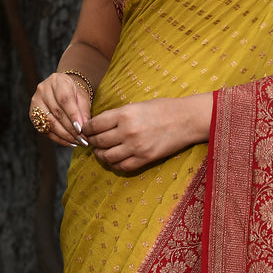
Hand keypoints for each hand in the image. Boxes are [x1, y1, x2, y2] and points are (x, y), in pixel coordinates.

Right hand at [28, 72, 91, 146]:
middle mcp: (43, 90)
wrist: (62, 90)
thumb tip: (84, 127)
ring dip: (65, 135)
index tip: (81, 129)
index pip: (64, 99)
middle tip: (83, 139)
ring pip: (50, 123)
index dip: (73, 115)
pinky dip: (59, 138)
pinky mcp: (32, 114)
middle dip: (71, 129)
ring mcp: (35, 102)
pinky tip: (70, 142)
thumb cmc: (75, 94)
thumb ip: (84, 111)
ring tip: (78, 142)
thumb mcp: (83, 97)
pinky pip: (45, 130)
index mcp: (57, 81)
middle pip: (57, 112)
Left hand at [85, 95, 211, 172]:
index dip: (86, 129)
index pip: (95, 125)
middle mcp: (128, 131)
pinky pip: (122, 166)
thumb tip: (100, 125)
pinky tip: (115, 160)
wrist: (187, 119)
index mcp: (124, 114)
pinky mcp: (145, 158)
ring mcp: (136, 147)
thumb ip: (118, 115)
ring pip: (107, 157)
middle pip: (98, 142)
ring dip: (101, 155)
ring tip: (101, 152)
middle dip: (91, 143)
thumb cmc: (163, 108)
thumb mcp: (137, 105)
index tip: (85, 130)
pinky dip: (115, 164)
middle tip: (91, 142)